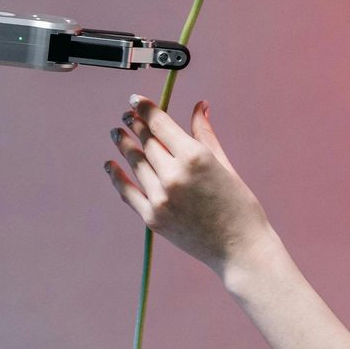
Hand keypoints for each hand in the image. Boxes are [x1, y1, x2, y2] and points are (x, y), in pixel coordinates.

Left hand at [105, 97, 275, 274]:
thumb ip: (205, 134)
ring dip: (124, 145)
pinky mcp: (153, 218)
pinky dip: (116, 176)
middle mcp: (174, 175)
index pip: (160, 124)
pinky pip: (127, 192)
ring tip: (117, 134)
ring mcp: (160, 198)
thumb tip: (199, 106)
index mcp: (195, 157)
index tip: (135, 100)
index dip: (145, 108)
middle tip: (127, 116)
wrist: (240, 248)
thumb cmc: (239, 205)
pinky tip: (110, 164)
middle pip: (146, 142)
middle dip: (135, 125)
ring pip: (135, 163)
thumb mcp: (224, 164)